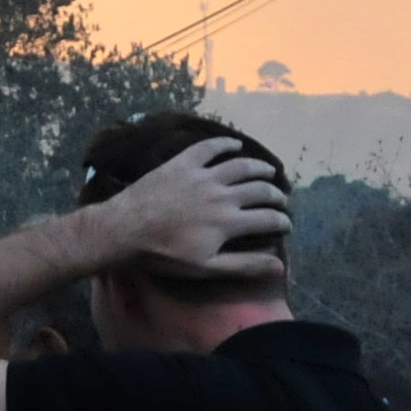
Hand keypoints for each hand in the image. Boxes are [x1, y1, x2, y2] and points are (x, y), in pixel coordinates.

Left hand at [86, 136, 289, 282]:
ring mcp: (202, 175)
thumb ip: (245, 265)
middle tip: (280, 200)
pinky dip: (225, 143)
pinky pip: (208, 148)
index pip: (268, 218)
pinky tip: (235, 143)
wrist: (124, 230)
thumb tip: (280, 266)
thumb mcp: (206, 267)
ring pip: (241, 166)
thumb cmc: (164, 254)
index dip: (282, 222)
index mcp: (229, 221)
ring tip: (269, 172)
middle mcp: (222, 194)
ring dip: (259, 168)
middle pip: (260, 189)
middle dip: (276, 196)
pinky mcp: (182, 164)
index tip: (286, 225)